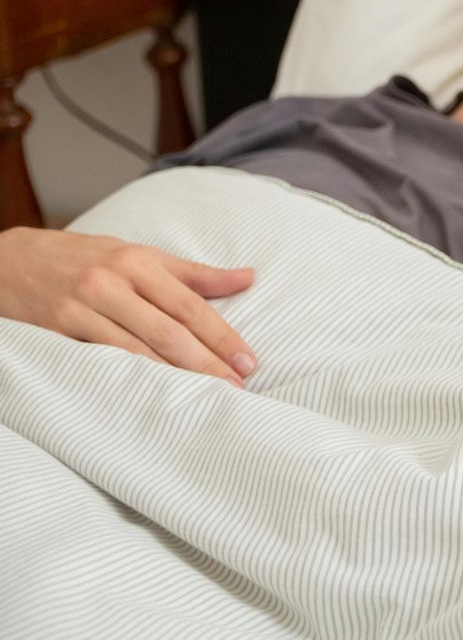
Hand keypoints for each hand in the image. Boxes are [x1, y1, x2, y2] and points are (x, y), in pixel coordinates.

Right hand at [0, 226, 255, 385]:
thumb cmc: (83, 259)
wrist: (8, 261)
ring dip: (175, 376)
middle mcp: (114, 281)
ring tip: (205, 397)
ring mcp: (84, 305)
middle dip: (207, 362)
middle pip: (170, 329)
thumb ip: (193, 274)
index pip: (191, 304)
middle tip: (236, 387)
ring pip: (138, 348)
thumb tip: (247, 277)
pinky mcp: (58, 328)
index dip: (222, 335)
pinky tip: (154, 394)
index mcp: (140, 262)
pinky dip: (131, 378)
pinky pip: (101, 358)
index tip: (249, 361)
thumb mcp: (138, 256)